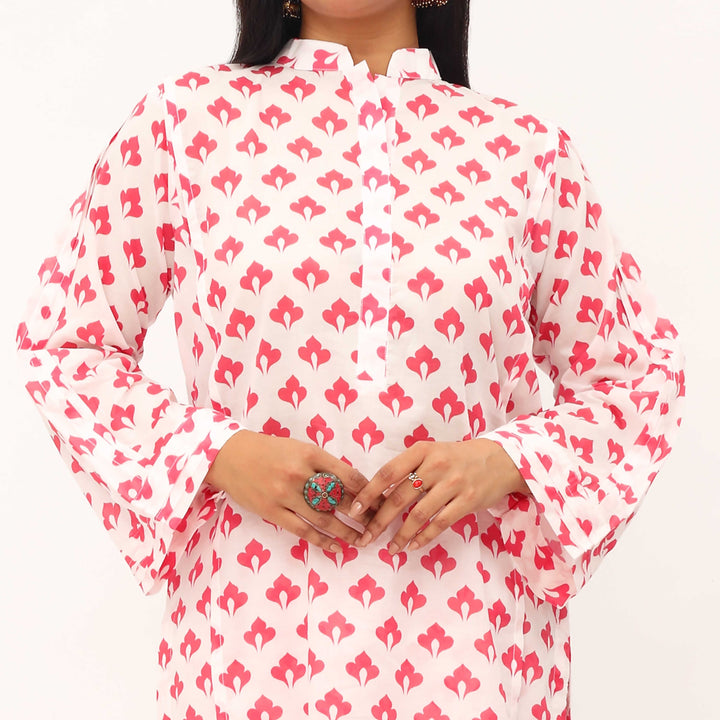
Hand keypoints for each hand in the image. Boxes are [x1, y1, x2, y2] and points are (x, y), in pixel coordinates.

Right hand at [204, 430, 375, 552]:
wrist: (229, 456)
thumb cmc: (269, 450)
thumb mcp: (299, 447)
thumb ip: (323, 464)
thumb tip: (353, 485)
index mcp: (310, 453)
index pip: (348, 475)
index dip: (368, 491)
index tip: (381, 501)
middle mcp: (300, 474)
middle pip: (340, 499)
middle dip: (363, 514)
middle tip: (379, 524)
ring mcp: (285, 494)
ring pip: (324, 518)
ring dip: (347, 532)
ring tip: (362, 541)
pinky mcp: (272, 512)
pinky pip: (302, 530)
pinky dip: (322, 541)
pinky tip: (336, 547)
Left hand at [347, 439, 530, 552]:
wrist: (501, 459)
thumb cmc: (457, 457)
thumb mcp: (431, 452)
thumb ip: (408, 469)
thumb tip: (377, 494)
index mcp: (422, 450)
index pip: (388, 473)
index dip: (369, 493)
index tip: (354, 510)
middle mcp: (436, 465)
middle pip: (399, 497)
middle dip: (379, 521)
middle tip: (366, 537)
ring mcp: (453, 484)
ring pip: (419, 515)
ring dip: (401, 535)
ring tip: (390, 549)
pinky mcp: (468, 501)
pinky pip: (441, 524)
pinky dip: (424, 538)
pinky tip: (413, 546)